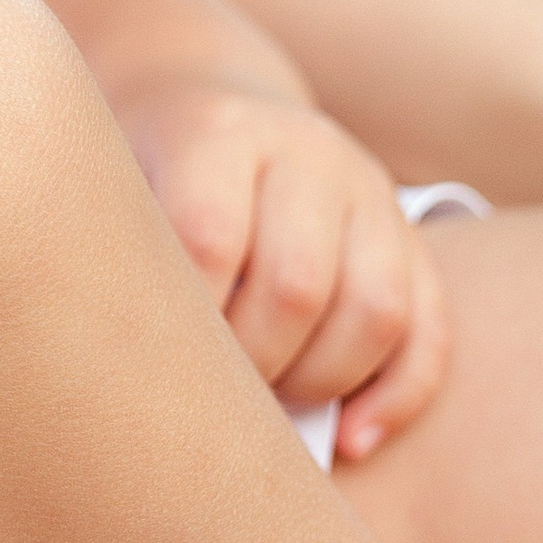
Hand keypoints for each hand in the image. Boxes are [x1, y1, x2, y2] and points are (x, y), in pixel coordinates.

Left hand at [105, 65, 451, 460]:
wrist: (206, 102)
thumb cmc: (143, 171)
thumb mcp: (113, 184)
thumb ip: (127, 261)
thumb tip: (138, 386)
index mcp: (218, 131)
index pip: (211, 238)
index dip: (191, 321)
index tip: (160, 366)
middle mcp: (305, 150)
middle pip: (299, 285)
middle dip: (256, 364)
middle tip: (213, 398)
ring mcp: (367, 189)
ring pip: (378, 310)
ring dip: (323, 384)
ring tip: (273, 414)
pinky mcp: (410, 232)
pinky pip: (429, 327)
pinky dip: (397, 396)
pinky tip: (351, 441)